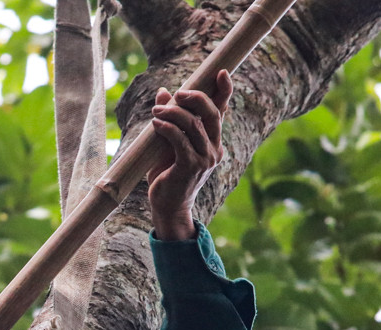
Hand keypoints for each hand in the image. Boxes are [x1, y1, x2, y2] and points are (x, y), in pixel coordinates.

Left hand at [147, 69, 233, 240]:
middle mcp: (214, 148)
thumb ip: (169, 119)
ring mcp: (205, 159)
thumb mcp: (167, 143)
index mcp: (213, 141)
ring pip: (194, 126)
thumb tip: (162, 92)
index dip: (224, 91)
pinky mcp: (191, 167)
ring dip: (173, 113)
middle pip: (212, 114)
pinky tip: (156, 123)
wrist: (168, 206)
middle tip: (177, 93)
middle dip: (196, 98)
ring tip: (156, 110)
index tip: (221, 71)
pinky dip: (168, 129)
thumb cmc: (167, 174)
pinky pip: (180, 141)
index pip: (221, 112)